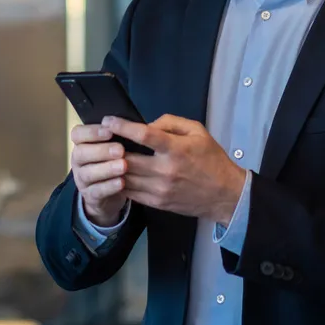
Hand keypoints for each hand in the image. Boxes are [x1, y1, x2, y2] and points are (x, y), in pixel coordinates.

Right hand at [70, 124, 129, 226]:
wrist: (108, 192)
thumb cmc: (112, 161)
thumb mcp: (111, 146)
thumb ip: (117, 135)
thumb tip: (134, 124)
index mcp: (82, 144)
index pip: (77, 134)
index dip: (92, 132)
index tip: (110, 131)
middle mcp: (78, 160)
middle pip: (81, 153)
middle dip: (101, 150)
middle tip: (120, 150)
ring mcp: (82, 179)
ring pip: (88, 173)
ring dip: (106, 169)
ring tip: (124, 165)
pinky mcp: (90, 196)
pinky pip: (97, 191)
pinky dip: (109, 187)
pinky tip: (122, 182)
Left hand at [102, 114, 246, 224]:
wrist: (224, 194)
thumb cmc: (211, 160)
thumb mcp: (197, 131)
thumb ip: (170, 123)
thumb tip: (146, 124)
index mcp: (176, 149)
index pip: (143, 135)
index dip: (122, 126)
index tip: (108, 121)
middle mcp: (165, 170)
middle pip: (127, 159)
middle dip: (110, 149)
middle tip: (100, 140)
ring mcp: (160, 189)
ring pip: (125, 177)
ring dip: (111, 167)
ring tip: (103, 156)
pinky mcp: (157, 203)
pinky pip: (130, 192)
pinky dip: (120, 182)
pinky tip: (115, 173)